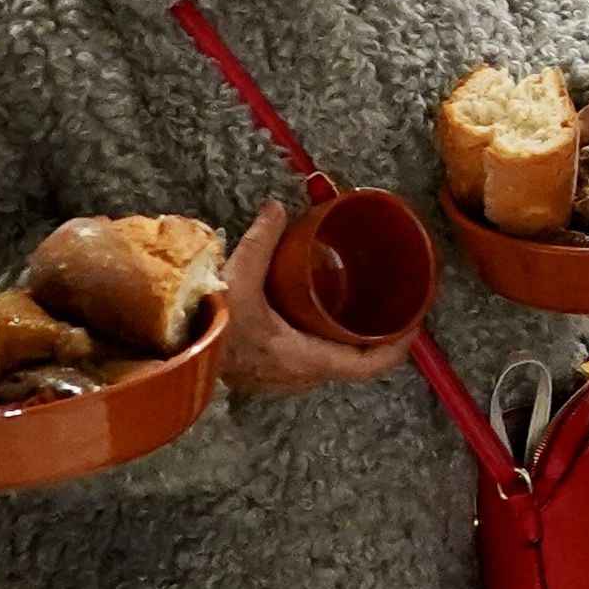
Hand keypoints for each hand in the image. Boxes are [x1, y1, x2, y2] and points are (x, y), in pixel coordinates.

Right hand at [214, 202, 411, 396]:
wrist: (172, 357)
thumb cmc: (209, 327)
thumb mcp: (237, 280)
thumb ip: (260, 242)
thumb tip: (277, 208)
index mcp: (306, 359)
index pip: (367, 366)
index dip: (398, 348)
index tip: (415, 322)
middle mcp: (300, 377)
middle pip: (354, 364)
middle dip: (376, 337)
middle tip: (389, 304)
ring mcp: (284, 380)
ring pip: (332, 364)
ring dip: (350, 341)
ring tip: (362, 306)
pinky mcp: (268, 375)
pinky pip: (311, 362)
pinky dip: (326, 343)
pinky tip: (321, 318)